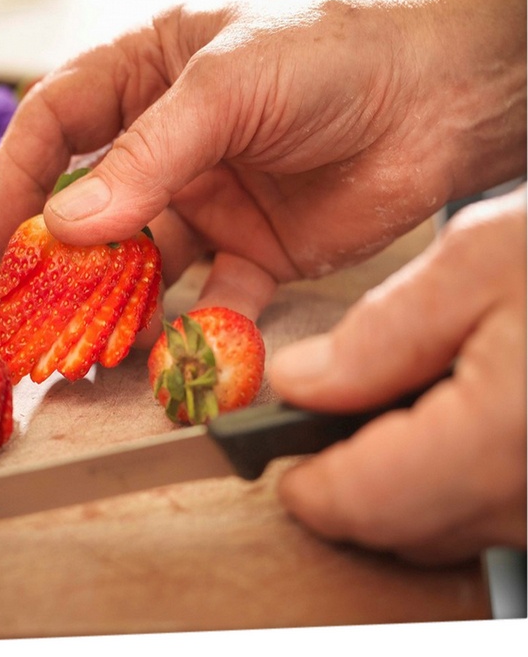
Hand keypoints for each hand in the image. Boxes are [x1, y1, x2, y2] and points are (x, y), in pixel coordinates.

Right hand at [0, 0, 525, 320]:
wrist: (448, 94)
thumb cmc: (337, 53)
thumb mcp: (229, 85)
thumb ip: (148, 156)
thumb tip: (66, 225)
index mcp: (147, 74)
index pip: (56, 122)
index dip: (17, 176)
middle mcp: (168, 142)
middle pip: (91, 204)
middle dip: (60, 258)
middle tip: (31, 308)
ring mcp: (208, 198)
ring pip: (144, 261)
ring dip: (118, 303)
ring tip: (91, 345)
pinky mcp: (255, 249)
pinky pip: (214, 297)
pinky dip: (199, 329)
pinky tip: (183, 353)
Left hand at [268, 187, 526, 563]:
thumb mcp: (481, 260)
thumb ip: (380, 335)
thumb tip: (299, 383)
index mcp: (505, 432)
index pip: (370, 503)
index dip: (313, 489)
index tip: (285, 464)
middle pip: (406, 529)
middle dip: (353, 485)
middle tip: (329, 425)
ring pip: (453, 528)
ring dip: (405, 486)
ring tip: (398, 408)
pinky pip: (500, 512)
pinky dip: (459, 480)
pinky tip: (457, 420)